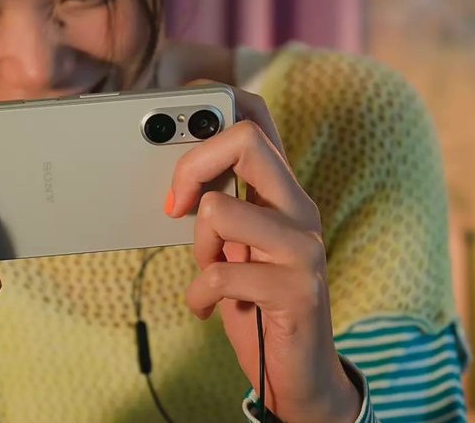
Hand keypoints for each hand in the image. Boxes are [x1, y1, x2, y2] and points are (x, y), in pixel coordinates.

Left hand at [169, 81, 360, 421]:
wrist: (297, 370)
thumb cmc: (256, 300)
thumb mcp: (233, 244)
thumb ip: (217, 206)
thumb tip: (173, 177)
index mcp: (281, 191)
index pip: (258, 116)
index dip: (212, 104)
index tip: (171, 132)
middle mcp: (300, 209)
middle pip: (246, 139)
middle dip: (191, 165)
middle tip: (175, 205)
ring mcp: (304, 248)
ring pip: (220, 209)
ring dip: (199, 247)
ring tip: (210, 271)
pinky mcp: (297, 292)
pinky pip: (220, 275)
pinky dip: (199, 295)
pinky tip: (205, 307)